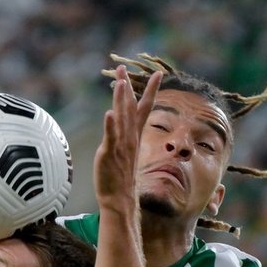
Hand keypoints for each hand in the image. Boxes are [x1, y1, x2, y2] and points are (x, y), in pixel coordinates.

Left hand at [93, 64, 160, 210]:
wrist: (119, 199)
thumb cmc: (120, 177)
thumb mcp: (126, 152)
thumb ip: (126, 137)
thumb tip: (125, 126)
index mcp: (134, 136)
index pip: (144, 108)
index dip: (151, 90)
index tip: (158, 74)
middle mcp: (129, 138)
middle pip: (130, 107)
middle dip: (127, 87)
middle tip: (122, 67)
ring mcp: (120, 145)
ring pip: (121, 118)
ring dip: (121, 100)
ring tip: (120, 83)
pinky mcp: (109, 154)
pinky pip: (111, 138)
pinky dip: (111, 126)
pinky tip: (109, 114)